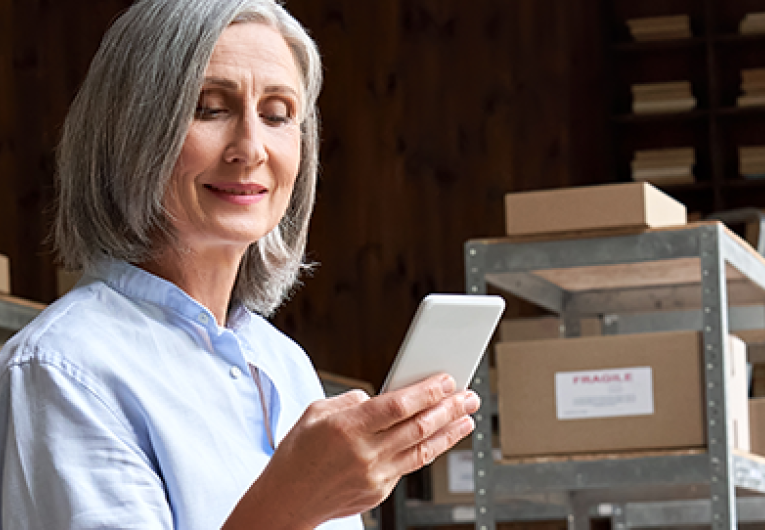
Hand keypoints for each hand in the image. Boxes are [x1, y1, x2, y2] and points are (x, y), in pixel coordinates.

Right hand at [224, 373, 478, 528]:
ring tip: (467, 418)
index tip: (447, 380)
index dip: (428, 391)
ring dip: (449, 432)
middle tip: (468, 396)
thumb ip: (352, 400)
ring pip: (422, 449)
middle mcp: (365, 453)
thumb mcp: (316, 412)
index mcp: (348, 427)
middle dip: (449, 408)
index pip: (398, 405)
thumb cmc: (298, 453)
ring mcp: (374, 476)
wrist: (287, 499)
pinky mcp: (379, 491)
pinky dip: (427, 450)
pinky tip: (439, 439)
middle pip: (419, 426)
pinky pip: (409, 466)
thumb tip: (382, 397)